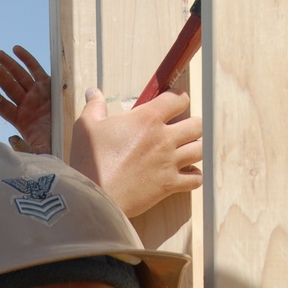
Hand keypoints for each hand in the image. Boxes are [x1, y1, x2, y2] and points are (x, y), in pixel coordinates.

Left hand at [0, 45, 52, 153]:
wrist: (72, 138)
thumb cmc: (55, 148)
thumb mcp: (40, 153)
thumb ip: (26, 149)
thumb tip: (11, 138)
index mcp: (20, 120)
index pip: (3, 107)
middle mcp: (26, 104)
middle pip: (10, 88)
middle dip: (2, 77)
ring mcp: (35, 93)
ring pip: (20, 76)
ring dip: (9, 65)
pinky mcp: (47, 85)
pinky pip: (35, 69)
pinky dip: (26, 59)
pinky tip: (16, 49)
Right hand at [69, 89, 201, 218]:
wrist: (95, 195)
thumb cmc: (90, 160)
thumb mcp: (86, 126)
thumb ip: (94, 106)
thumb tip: (93, 92)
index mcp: (147, 119)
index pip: (177, 99)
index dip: (178, 98)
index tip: (174, 102)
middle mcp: (164, 139)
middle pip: (197, 125)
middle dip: (192, 124)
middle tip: (181, 128)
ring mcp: (169, 163)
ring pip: (200, 150)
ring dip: (195, 148)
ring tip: (186, 150)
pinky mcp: (169, 185)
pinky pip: (195, 179)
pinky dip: (194, 176)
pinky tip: (185, 174)